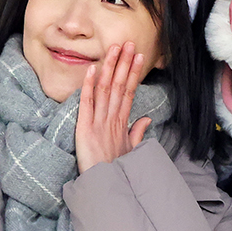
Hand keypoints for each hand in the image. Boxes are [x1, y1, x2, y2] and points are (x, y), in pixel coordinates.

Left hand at [75, 42, 151, 172]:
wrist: (106, 187)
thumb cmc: (116, 171)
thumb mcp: (130, 151)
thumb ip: (137, 133)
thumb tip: (146, 120)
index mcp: (122, 124)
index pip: (129, 92)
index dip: (133, 73)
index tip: (138, 57)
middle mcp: (112, 120)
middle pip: (120, 86)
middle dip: (125, 63)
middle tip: (129, 43)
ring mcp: (99, 123)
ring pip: (106, 89)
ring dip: (111, 67)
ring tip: (115, 48)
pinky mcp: (85, 128)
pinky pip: (87, 103)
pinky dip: (89, 86)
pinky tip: (92, 69)